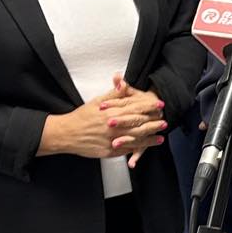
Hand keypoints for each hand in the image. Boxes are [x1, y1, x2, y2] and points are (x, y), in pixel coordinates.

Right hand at [40, 75, 165, 160]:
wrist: (66, 134)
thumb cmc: (81, 117)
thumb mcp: (97, 101)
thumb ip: (113, 94)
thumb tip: (123, 80)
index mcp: (111, 112)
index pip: (134, 108)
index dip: (149, 106)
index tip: (159, 104)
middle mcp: (113, 127)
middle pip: (138, 124)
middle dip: (153, 122)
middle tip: (164, 121)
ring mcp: (111, 140)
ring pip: (135, 139)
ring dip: (149, 138)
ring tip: (160, 136)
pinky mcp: (109, 151)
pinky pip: (126, 150)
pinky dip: (138, 148)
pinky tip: (146, 146)